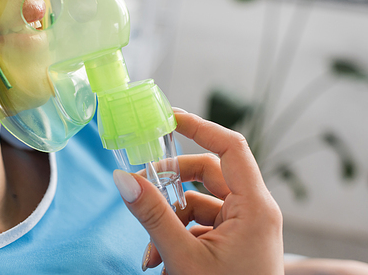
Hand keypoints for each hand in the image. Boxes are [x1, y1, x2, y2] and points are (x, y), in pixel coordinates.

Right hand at [113, 109, 283, 274]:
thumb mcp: (184, 257)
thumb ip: (153, 215)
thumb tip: (123, 178)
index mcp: (255, 207)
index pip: (229, 146)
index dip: (199, 126)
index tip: (167, 116)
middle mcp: (253, 211)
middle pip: (208, 172)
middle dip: (172, 181)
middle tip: (143, 184)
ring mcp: (242, 227)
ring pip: (199, 202)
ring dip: (169, 218)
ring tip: (149, 251)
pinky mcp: (231, 242)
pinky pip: (199, 224)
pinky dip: (176, 234)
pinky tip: (158, 260)